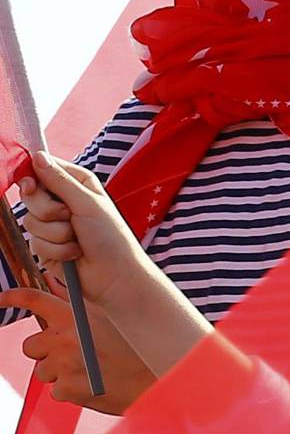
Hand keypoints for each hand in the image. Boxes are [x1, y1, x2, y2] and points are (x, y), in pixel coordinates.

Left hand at [0, 286, 154, 409]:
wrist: (161, 378)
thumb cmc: (141, 348)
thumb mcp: (115, 318)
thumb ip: (84, 308)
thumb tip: (61, 294)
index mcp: (77, 315)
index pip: (35, 299)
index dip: (13, 297)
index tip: (1, 298)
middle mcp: (66, 337)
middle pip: (32, 345)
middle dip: (46, 352)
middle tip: (71, 355)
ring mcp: (65, 364)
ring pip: (43, 372)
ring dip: (60, 373)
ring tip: (90, 372)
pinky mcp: (68, 389)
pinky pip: (57, 392)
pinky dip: (73, 392)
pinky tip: (95, 386)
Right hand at [19, 155, 157, 313]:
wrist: (115, 277)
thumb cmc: (111, 237)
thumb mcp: (87, 203)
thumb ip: (60, 181)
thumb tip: (38, 156)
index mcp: (76, 184)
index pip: (43, 170)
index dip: (33, 177)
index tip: (31, 186)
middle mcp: (63, 202)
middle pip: (30, 196)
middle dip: (48, 210)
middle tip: (69, 217)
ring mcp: (53, 225)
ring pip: (30, 221)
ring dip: (56, 233)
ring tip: (77, 239)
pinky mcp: (47, 247)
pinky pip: (35, 243)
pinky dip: (56, 250)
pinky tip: (74, 254)